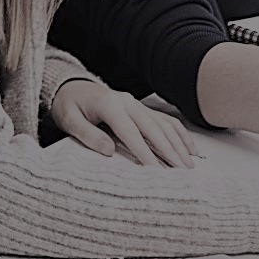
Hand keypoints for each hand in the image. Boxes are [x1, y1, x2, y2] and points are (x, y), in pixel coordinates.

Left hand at [50, 80, 198, 168]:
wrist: (70, 87)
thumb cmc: (69, 105)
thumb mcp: (69, 119)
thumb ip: (87, 134)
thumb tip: (108, 151)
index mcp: (109, 104)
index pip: (130, 131)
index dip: (143, 151)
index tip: (154, 169)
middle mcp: (127, 102)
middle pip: (153, 128)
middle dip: (169, 150)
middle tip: (181, 171)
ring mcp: (136, 104)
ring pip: (163, 124)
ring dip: (178, 144)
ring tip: (189, 164)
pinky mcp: (141, 108)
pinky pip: (165, 120)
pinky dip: (179, 134)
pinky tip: (189, 148)